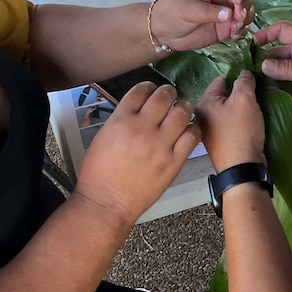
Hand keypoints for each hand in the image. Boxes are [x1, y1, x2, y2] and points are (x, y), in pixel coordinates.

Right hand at [73, 82, 198, 227]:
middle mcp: (143, 127)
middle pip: (164, 96)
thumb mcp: (103, 137)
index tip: (152, 90)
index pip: (141, 90)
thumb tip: (139, 109)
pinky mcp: (174, 161)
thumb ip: (121, 120)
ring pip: (182, 112)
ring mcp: (160, 144)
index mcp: (121, 120)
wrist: (106, 204)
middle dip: (169, 93)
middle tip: (170, 98)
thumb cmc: (98, 173)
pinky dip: (192, 129)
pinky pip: (192, 136)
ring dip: (183, 108)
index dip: (149, 87)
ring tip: (181, 111)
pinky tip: (188, 131)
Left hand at [149, 0, 253, 52]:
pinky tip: (234, 36)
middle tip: (238, 18)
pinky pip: (240, 26)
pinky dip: (242, 30)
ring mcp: (225, 11)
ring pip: (246, 10)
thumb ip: (208, 12)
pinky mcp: (225, 27)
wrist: (162, 33)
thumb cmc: (171, 13)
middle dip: (245, 6)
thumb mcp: (187, 10)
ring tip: (236, 29)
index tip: (237, 2)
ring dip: (246, 19)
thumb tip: (230, 15)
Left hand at [195, 71, 265, 170]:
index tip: (253, 83)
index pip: (221, 80)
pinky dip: (241, 122)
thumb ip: (244, 81)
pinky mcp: (220, 143)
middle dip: (241, 94)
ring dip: (242, 108)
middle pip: (225, 96)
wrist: (242, 167)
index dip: (238, 79)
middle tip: (257, 96)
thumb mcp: (245, 99)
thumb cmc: (241, 130)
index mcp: (203, 104)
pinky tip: (252, 124)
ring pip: (229, 110)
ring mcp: (210, 131)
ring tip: (257, 110)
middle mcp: (202, 117)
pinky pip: (231, 124)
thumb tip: (244, 73)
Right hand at [255, 22, 291, 120]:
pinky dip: (275, 85)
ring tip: (250, 82)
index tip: (250, 44)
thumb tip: (263, 65)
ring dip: (268, 73)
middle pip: (278, 50)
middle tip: (244, 68)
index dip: (266, 33)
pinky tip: (263, 92)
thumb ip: (289, 68)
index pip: (282, 30)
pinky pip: (285, 82)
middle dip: (262, 57)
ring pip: (280, 68)